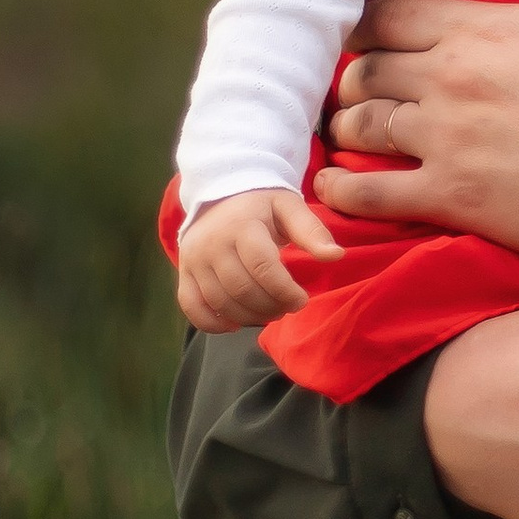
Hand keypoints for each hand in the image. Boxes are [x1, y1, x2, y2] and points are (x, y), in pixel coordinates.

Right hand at [176, 186, 340, 330]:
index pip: (263, 267)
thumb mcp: (289, 207)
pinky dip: (212, 323)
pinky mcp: (183, 272)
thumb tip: (336, 256)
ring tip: (270, 312)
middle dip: (271, 306)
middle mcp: (212, 244)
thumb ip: (312, 231)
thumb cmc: (262, 204)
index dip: (285, 290)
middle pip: (242, 290)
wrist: (220, 194)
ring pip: (220, 302)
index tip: (302, 300)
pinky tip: (236, 324)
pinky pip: (191, 307)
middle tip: (288, 308)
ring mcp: (193, 259)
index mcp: (241, 226)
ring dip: (249, 316)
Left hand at [317, 0, 518, 260]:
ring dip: (348, 125)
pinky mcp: (452, 197)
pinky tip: (334, 185)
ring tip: (350, 129)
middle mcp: (448, 80)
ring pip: (359, 125)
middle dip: (356, 73)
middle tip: (363, 83)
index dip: (367, 19)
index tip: (364, 29)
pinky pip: (371, 195)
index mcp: (479, 28)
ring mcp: (444, 142)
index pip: (389, 12)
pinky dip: (343, 190)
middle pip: (365, 69)